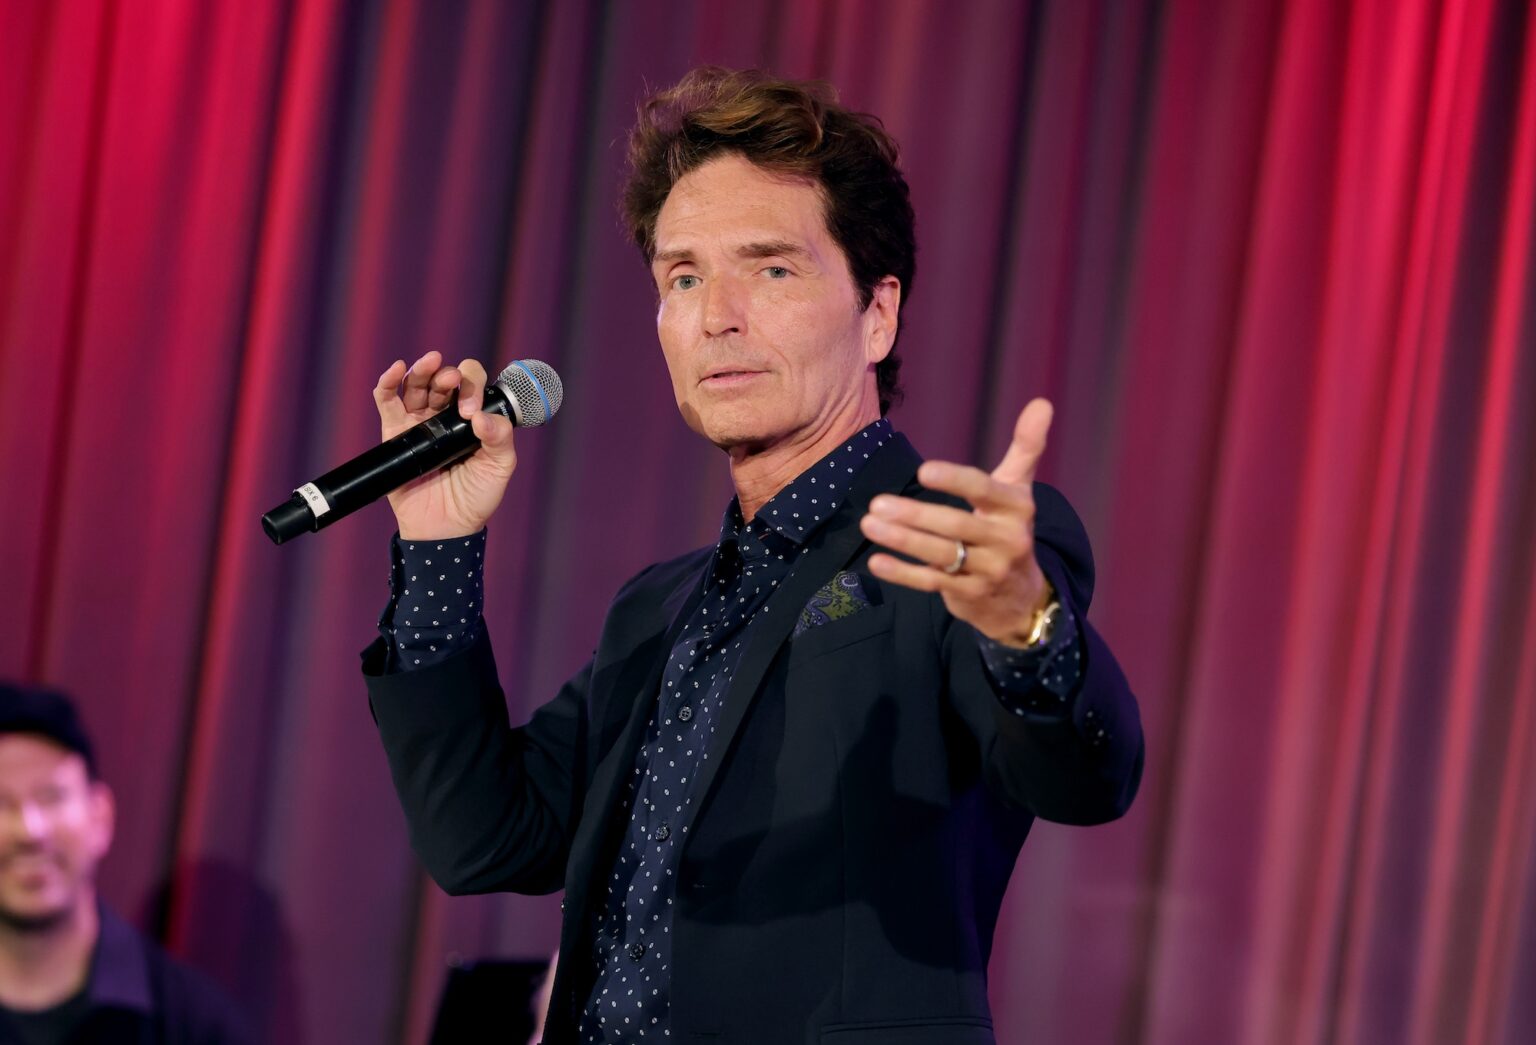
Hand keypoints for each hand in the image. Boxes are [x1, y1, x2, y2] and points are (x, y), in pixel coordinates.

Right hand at [372, 351, 516, 539]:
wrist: (446, 527)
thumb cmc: (476, 496)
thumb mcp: (500, 466)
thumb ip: (500, 437)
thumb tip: (481, 416)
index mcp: (472, 418)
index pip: (473, 386)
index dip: (473, 388)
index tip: (472, 412)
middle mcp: (445, 416)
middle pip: (444, 380)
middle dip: (449, 374)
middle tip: (453, 381)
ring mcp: (419, 422)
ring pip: (418, 385)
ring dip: (423, 370)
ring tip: (430, 363)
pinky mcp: (395, 433)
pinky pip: (388, 401)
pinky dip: (389, 382)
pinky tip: (397, 369)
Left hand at [859, 399, 1054, 645]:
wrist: (1020, 596)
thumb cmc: (1008, 528)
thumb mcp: (1019, 489)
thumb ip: (1026, 446)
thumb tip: (1042, 401)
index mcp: (1017, 508)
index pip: (984, 490)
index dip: (954, 480)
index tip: (922, 471)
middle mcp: (1007, 541)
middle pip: (957, 526)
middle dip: (915, 514)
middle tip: (877, 502)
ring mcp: (989, 571)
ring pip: (942, 555)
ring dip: (903, 540)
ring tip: (869, 523)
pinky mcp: (969, 596)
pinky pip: (932, 583)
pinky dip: (903, 574)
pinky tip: (875, 561)